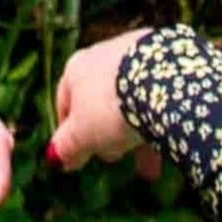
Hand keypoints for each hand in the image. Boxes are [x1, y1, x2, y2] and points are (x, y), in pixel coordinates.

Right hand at [47, 28, 151, 170]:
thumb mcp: (82, 135)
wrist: (161, 81)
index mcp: (75, 69)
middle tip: (117, 159)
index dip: (70, 132)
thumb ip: (66, 146)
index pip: (65, 102)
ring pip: (130, 102)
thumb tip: (54, 157)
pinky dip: (157, 121)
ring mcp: (133, 55)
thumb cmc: (111, 108)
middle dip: (108, 137)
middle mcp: (101, 55)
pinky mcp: (165, 59)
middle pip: (99, 104)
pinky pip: (154, 97)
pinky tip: (166, 143)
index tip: (80, 155)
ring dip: (135, 135)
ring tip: (149, 167)